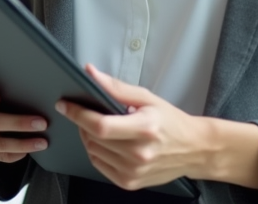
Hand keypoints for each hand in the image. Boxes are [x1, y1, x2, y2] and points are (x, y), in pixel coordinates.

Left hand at [55, 65, 206, 190]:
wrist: (193, 149)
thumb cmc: (171, 122)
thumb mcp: (147, 98)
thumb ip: (116, 87)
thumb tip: (91, 74)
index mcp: (145, 128)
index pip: (101, 125)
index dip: (78, 114)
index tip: (65, 105)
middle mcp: (139, 154)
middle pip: (93, 138)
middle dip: (82, 123)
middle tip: (87, 112)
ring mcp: (134, 171)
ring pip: (92, 152)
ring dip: (88, 137)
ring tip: (100, 126)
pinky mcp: (130, 183)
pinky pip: (99, 166)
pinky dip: (96, 152)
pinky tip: (106, 143)